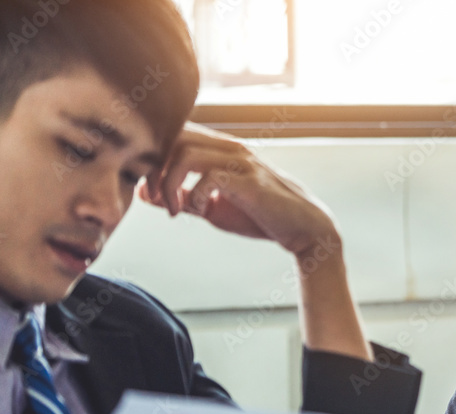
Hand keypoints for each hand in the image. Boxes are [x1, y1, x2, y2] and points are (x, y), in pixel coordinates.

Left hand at [140, 122, 339, 259]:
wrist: (304, 229)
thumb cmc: (260, 217)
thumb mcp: (213, 208)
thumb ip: (182, 197)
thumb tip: (144, 192)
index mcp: (220, 149)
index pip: (174, 135)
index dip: (152, 160)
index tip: (150, 192)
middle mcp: (230, 148)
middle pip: (174, 137)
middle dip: (154, 168)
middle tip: (155, 198)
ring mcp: (241, 161)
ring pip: (185, 154)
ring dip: (170, 183)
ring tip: (174, 210)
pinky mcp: (250, 180)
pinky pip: (209, 177)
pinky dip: (196, 196)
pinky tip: (201, 212)